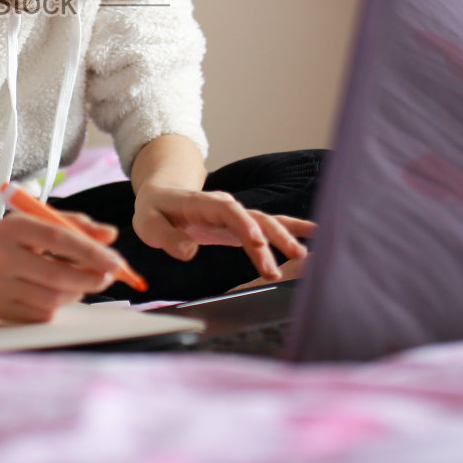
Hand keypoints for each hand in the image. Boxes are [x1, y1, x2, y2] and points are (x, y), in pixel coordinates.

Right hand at [0, 213, 130, 322]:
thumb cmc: (1, 238)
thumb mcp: (32, 221)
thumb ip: (73, 225)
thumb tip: (110, 237)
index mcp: (11, 229)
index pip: (59, 240)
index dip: (92, 253)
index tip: (116, 262)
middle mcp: (0, 258)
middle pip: (59, 276)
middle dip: (92, 279)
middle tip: (107, 275)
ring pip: (53, 299)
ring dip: (76, 292)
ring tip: (77, 281)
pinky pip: (39, 315)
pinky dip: (55, 305)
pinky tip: (51, 292)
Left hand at [132, 185, 314, 280]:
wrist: (161, 196)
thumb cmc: (154, 211)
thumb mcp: (148, 224)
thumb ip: (167, 237)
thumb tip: (188, 252)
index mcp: (201, 203)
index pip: (226, 210)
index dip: (242, 224)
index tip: (256, 241)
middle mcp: (224, 206)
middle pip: (252, 218)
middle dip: (269, 239)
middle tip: (281, 265)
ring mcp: (235, 215)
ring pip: (264, 223)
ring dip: (283, 238)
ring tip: (302, 256)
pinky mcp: (241, 226)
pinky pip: (268, 225)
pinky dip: (291, 227)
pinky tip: (314, 234)